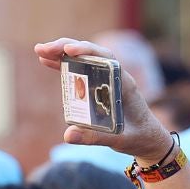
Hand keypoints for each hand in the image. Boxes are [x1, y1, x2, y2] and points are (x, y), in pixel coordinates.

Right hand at [32, 37, 173, 163]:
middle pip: (90, 53)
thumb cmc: (138, 137)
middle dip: (67, 48)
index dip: (86, 51)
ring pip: (84, 59)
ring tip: (40, 51)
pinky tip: (47, 61)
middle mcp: (115, 76)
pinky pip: (81, 70)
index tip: (69, 50)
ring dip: (63, 53)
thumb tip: (68, 135)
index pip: (105, 58)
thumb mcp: (118, 140)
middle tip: (43, 49)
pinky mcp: (98, 86)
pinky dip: (65, 65)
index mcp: (124, 83)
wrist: (149, 140)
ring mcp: (106, 79)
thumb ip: (95, 138)